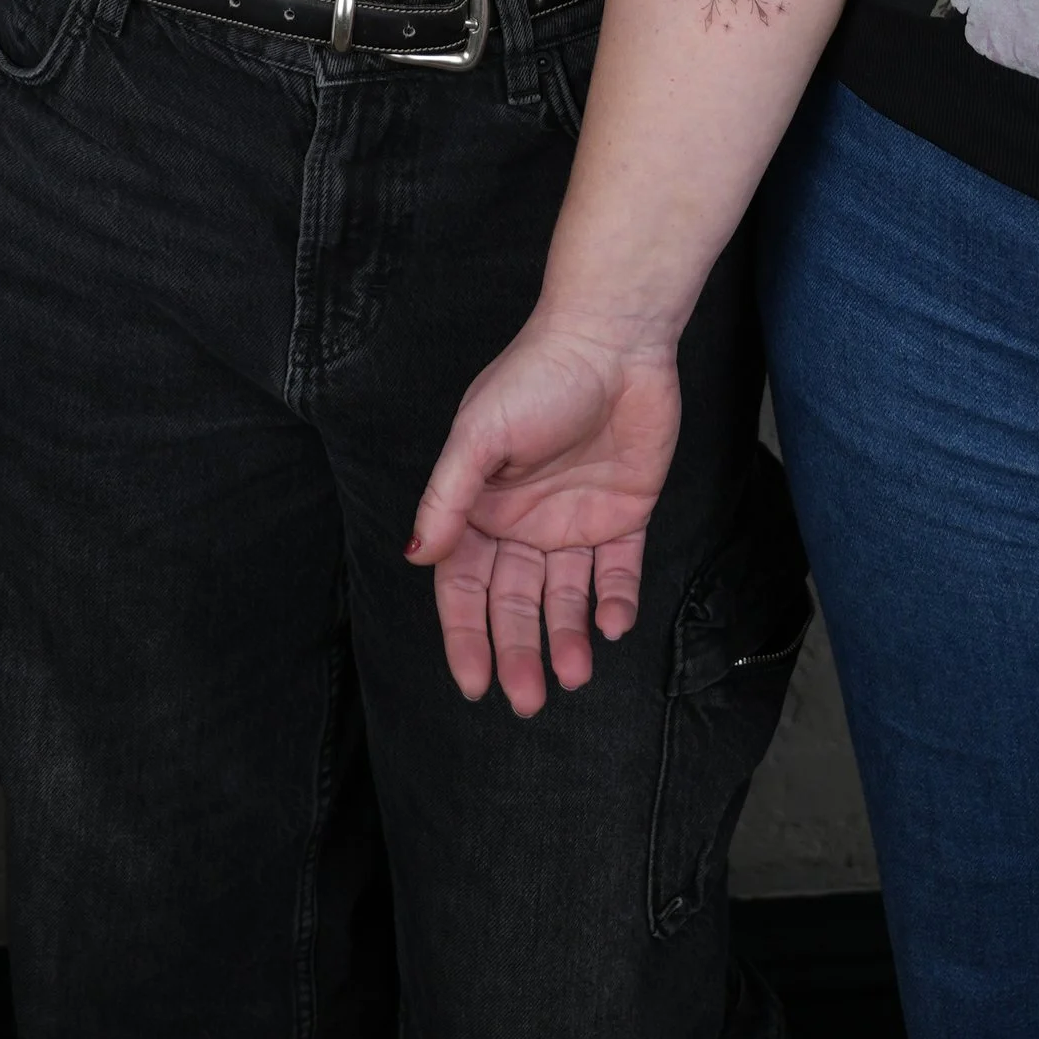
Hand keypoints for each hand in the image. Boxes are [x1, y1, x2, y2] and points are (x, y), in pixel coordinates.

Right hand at [405, 318, 684, 718]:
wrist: (613, 338)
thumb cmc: (536, 376)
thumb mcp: (479, 434)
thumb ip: (448, 497)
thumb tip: (414, 555)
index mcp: (480, 504)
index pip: (464, 584)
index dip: (466, 634)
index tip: (474, 683)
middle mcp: (523, 520)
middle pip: (515, 602)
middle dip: (518, 651)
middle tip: (528, 700)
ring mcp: (573, 520)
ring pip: (566, 597)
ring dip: (568, 637)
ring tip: (574, 674)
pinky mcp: (623, 514)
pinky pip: (618, 572)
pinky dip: (615, 602)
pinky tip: (612, 624)